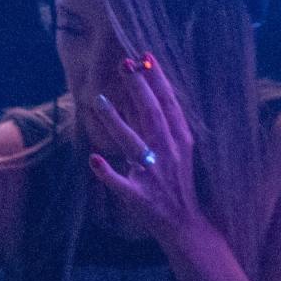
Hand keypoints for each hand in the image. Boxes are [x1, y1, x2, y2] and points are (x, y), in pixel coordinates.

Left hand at [85, 53, 212, 250]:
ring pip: (133, 144)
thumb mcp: (177, 149)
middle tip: (124, 64)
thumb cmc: (177, 182)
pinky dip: (108, 174)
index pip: (168, 104)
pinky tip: (94, 160)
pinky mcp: (140, 198)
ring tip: (98, 100)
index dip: (156, 79)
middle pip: (151, 116)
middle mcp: (169, 154)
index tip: (144, 55)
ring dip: (115, 122)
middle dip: (138, 89)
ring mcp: (154, 176)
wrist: (186, 225)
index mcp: (180, 141)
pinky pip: (122, 185)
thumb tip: (143, 89)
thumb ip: (160, 122)